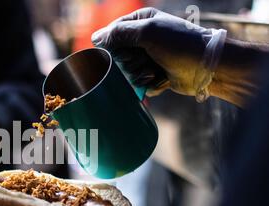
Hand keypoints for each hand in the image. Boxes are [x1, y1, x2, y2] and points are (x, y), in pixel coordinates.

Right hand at [92, 7, 210, 96]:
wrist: (207, 67)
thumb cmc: (180, 44)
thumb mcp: (148, 32)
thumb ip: (119, 33)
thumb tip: (95, 38)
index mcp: (140, 22)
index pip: (111, 34)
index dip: (112, 47)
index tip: (121, 53)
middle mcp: (142, 40)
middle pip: (117, 57)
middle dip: (129, 63)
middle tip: (144, 60)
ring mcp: (148, 58)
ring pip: (127, 73)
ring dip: (139, 75)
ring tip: (154, 71)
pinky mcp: (153, 76)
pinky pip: (138, 85)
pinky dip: (149, 84)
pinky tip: (160, 79)